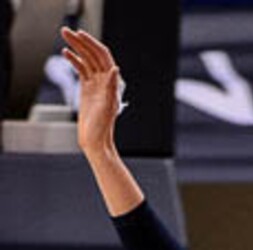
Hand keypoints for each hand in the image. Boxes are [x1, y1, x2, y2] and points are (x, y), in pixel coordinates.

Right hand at [61, 27, 123, 154]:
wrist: (95, 142)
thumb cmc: (102, 128)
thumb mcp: (107, 107)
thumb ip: (111, 87)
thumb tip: (115, 69)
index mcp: (111, 83)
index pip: (102, 56)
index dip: (92, 43)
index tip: (80, 35)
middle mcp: (105, 81)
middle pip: (93, 55)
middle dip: (81, 42)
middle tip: (66, 31)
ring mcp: (95, 85)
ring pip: (86, 60)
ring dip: (76, 47)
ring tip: (65, 36)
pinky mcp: (87, 90)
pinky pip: (82, 70)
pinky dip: (74, 60)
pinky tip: (66, 53)